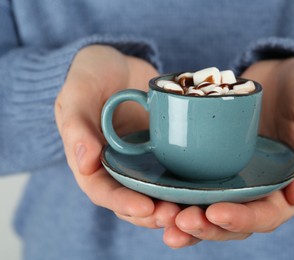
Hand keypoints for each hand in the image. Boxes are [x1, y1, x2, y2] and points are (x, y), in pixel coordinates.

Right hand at [55, 45, 182, 228]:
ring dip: (175, 204)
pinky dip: (189, 182)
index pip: (104, 192)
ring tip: (195, 209)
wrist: (119, 62)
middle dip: (155, 213)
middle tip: (177, 216)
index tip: (145, 208)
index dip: (123, 204)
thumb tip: (85, 163)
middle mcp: (119, 166)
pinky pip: (177, 169)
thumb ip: (77, 126)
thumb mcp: (77, 93)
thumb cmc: (91, 74)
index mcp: (91, 161)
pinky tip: (207, 187)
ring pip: (158, 191)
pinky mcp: (164, 149)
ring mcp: (143, 159)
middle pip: (135, 200)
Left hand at [162, 57, 293, 247]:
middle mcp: (255, 187)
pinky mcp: (212, 156)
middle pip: (229, 219)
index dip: (241, 220)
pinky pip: (192, 177)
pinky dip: (175, 189)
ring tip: (159, 218)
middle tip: (178, 223)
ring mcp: (232, 173)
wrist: (285, 70)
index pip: (264, 215)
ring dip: (183, 216)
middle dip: (204, 226)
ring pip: (206, 205)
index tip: (215, 213)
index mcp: (285, 188)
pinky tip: (153, 192)